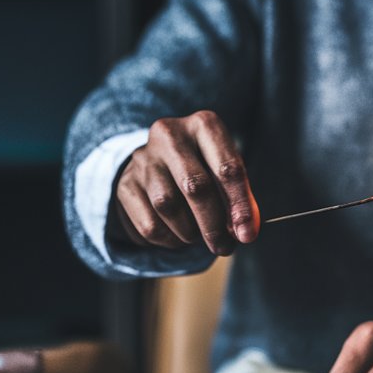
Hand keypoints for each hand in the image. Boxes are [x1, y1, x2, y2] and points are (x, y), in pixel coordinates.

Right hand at [109, 111, 259, 255]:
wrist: (156, 165)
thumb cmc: (204, 170)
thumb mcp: (225, 175)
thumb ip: (239, 200)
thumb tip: (246, 232)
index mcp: (204, 125)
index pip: (227, 167)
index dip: (240, 205)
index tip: (247, 234)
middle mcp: (170, 134)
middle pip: (195, 187)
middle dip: (214, 225)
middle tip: (225, 247)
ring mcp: (143, 158)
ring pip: (169, 206)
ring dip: (190, 232)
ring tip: (198, 235)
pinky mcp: (125, 183)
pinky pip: (150, 224)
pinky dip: (169, 239)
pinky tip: (177, 235)